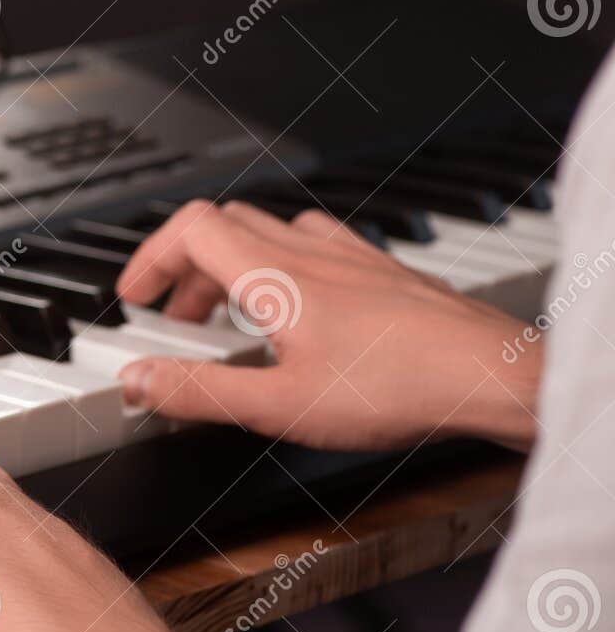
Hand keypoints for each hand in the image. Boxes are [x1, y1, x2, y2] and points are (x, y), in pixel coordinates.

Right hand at [115, 200, 541, 452]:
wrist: (494, 374)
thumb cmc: (398, 387)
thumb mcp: (279, 405)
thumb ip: (199, 392)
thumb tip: (137, 381)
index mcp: (273, 275)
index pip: (189, 228)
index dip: (151, 257)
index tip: (136, 297)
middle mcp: (309, 253)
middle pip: (224, 227)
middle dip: (187, 269)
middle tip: (178, 317)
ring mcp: (350, 257)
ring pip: (271, 232)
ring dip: (234, 266)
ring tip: (231, 317)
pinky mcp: (383, 272)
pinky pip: (317, 246)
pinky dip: (285, 268)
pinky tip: (301, 309)